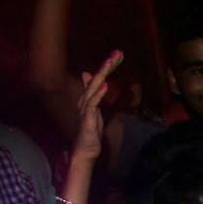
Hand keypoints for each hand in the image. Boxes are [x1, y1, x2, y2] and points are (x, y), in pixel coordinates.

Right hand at [74, 49, 122, 166]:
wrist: (84, 150)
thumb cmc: (90, 132)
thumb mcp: (93, 110)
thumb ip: (93, 94)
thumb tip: (88, 77)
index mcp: (89, 98)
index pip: (99, 78)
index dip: (108, 66)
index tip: (118, 55)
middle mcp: (85, 99)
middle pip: (97, 78)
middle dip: (108, 65)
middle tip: (118, 53)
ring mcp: (85, 108)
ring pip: (94, 87)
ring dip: (103, 74)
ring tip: (111, 62)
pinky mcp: (87, 118)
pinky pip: (93, 104)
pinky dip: (99, 93)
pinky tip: (105, 85)